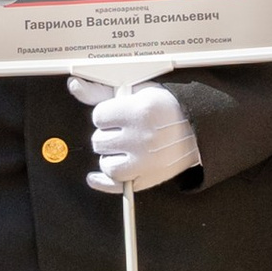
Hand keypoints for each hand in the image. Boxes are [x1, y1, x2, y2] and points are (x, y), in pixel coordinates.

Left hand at [69, 74, 200, 195]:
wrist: (198, 128)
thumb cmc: (165, 106)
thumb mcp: (138, 91)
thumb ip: (102, 91)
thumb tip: (73, 85)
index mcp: (139, 111)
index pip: (99, 116)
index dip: (106, 114)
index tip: (118, 114)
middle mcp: (142, 138)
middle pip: (100, 141)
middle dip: (107, 135)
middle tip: (124, 131)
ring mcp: (146, 161)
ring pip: (106, 164)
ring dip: (109, 156)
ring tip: (123, 148)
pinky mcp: (148, 178)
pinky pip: (116, 186)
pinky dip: (102, 183)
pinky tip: (94, 177)